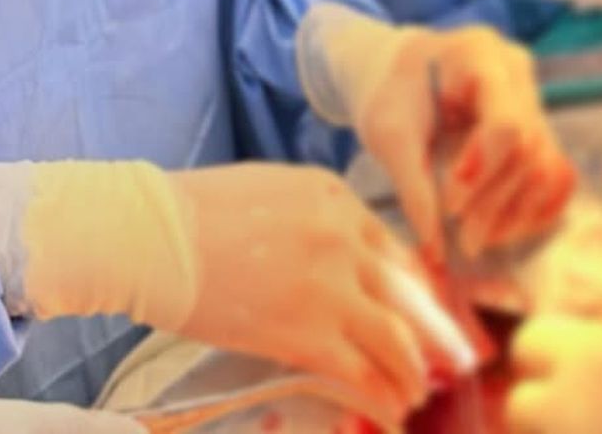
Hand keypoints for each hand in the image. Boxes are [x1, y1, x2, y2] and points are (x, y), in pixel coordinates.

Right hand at [0, 159, 450, 427]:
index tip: (426, 315)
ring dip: (412, 374)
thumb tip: (344, 260)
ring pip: (397, 340)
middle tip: (450, 363)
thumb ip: (317, 219)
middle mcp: (343, 236)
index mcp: (334, 196)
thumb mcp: (272, 191)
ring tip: (413, 394)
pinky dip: (384, 397)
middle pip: (409, 296)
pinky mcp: (307, 334)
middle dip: (435, 337)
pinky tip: (389, 411)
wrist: (152, 233)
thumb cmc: (197, 211)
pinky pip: (364, 374)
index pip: (396, 250)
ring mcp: (329, 286)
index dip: (418, 291)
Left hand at [298, 5, 574, 262]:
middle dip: (494, 200)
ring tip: (476, 240)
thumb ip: (412, 186)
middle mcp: (515, 72)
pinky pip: (554, 176)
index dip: (484, 169)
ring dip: (515, 213)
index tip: (450, 204)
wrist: (395, 77)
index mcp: (478, 53)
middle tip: (462, 240)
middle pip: (528, 148)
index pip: (506, 120)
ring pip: (547, 166)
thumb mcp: (388, 134)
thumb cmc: (387, 93)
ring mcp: (532, 99)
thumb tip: (435, 251)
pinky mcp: (538, 129)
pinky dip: (531, 209)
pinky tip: (498, 230)